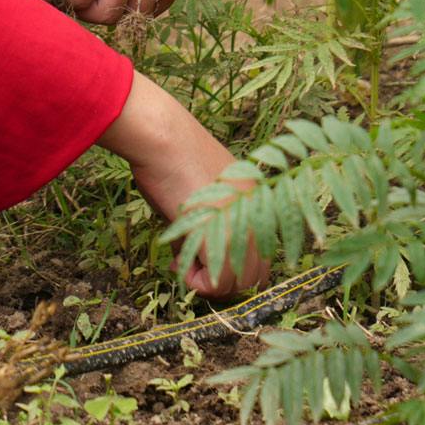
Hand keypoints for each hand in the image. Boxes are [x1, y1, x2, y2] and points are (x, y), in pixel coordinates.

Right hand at [100, 76, 266, 299]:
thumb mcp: (202, 194)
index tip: (200, 256)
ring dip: (208, 283)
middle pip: (254, 277)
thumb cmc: (173, 158)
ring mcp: (244, 227)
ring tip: (182, 260)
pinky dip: (195, 283)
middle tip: (190, 266)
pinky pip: (217, 284)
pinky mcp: (222, 236)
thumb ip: (212, 222)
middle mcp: (259, 216)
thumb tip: (200, 258)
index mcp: (259, 202)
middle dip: (222, 281)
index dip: (231, 267)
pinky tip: (178, 263)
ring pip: (239, 285)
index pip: (260, 257)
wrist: (164, 138)